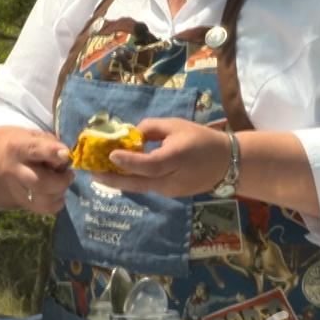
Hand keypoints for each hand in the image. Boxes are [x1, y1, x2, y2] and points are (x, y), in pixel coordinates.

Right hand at [0, 127, 72, 213]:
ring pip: (43, 200)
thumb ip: (52, 145)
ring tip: (60, 182)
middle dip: (61, 181)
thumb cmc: (26, 145)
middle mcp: (14, 170)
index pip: (34, 150)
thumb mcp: (36, 136)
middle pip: (39, 183)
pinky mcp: (21, 202)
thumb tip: (64, 161)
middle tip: (68, 174)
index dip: (52, 153)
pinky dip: (57, 202)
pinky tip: (56, 192)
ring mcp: (16, 189)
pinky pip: (44, 209)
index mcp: (18, 148)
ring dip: (60, 192)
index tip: (66, 154)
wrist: (1, 158)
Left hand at [107, 117, 231, 197]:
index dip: (129, 161)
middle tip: (92, 172)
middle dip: (113, 179)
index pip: (149, 164)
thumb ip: (150, 128)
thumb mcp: (176, 125)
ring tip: (98, 173)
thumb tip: (129, 135)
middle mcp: (173, 179)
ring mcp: (172, 190)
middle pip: (139, 183)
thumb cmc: (200, 139)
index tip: (111, 155)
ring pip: (141, 187)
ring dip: (120, 181)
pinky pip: (148, 187)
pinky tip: (119, 174)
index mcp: (176, 158)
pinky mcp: (171, 194)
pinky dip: (133, 181)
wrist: (228, 163)